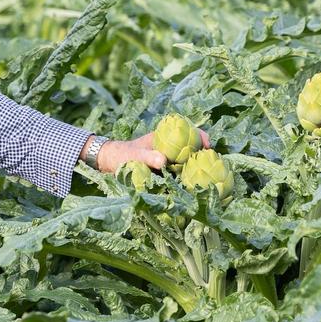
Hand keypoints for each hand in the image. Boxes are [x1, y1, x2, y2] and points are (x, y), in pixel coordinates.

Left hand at [90, 129, 210, 173]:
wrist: (108, 164)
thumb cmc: (120, 155)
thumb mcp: (134, 155)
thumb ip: (147, 157)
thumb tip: (164, 161)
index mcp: (164, 138)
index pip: (188, 132)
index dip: (201, 136)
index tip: (208, 146)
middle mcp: (168, 149)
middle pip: (192, 150)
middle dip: (203, 157)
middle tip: (211, 168)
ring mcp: (167, 161)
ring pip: (187, 165)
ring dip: (195, 171)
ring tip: (204, 180)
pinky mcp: (164, 174)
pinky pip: (178, 176)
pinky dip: (185, 181)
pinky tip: (191, 189)